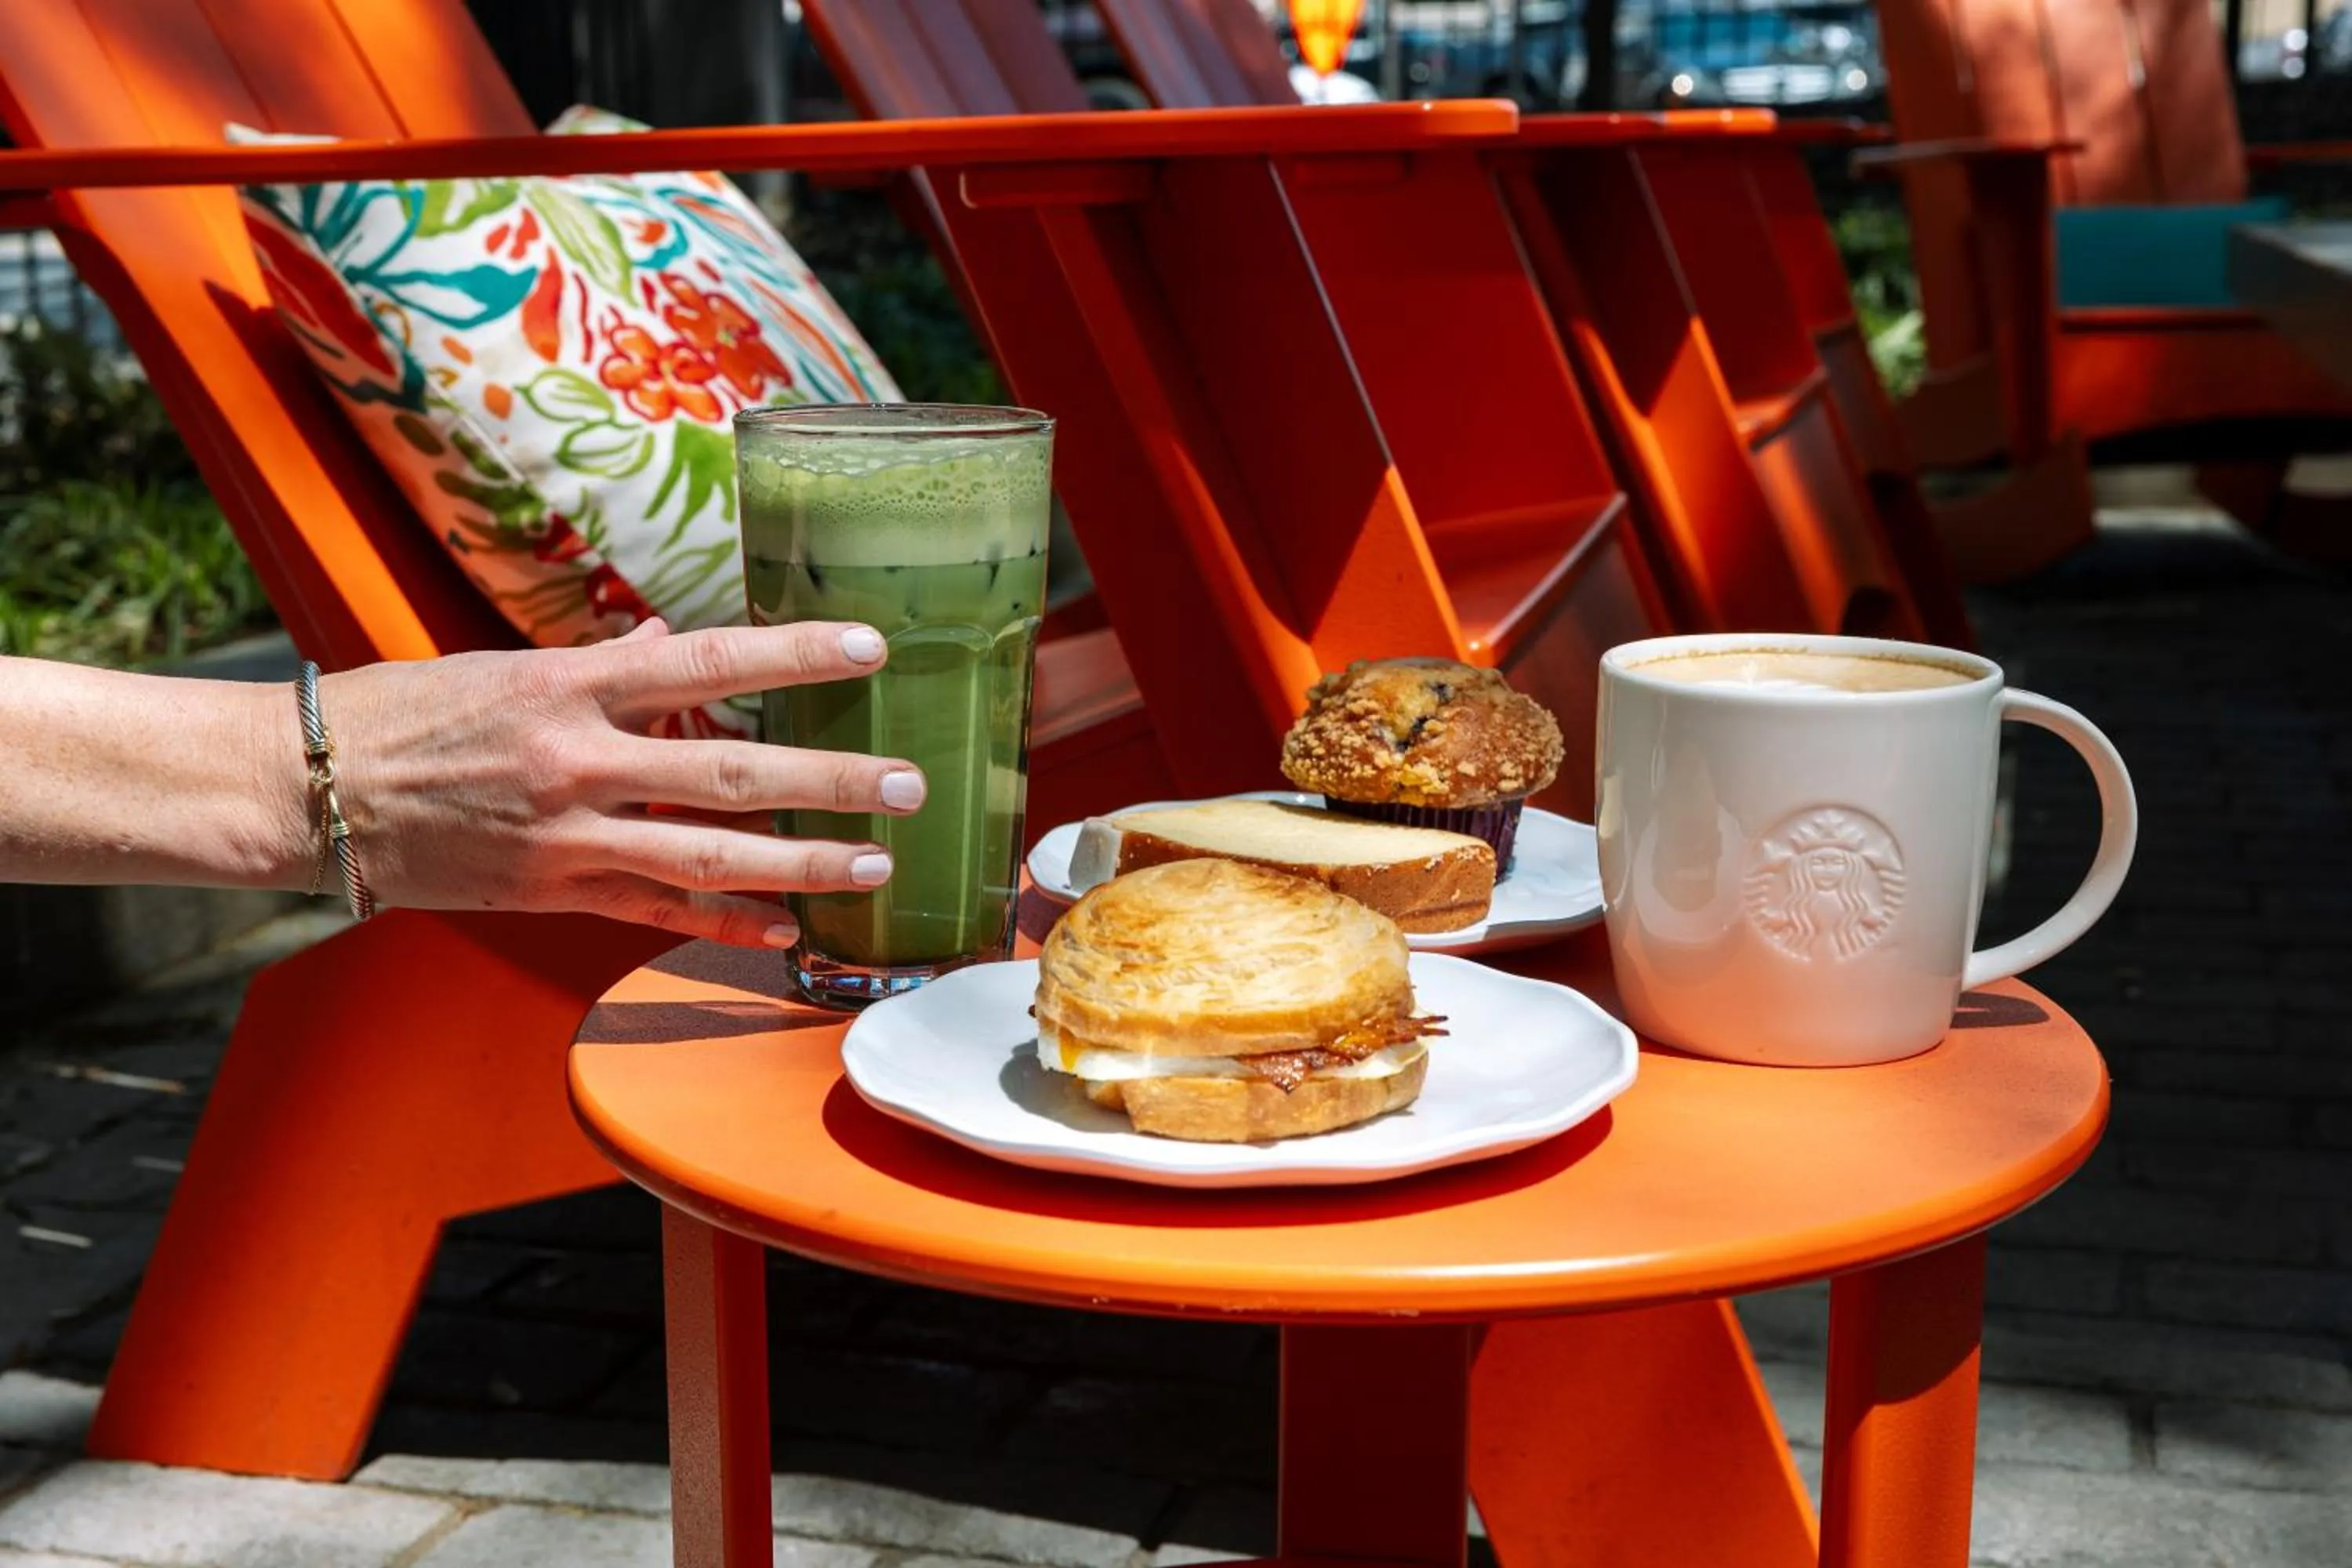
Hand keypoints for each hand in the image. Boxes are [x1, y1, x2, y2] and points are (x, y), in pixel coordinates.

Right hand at [310, 618, 920, 946]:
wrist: (310, 792)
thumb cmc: (407, 714)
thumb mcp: (505, 668)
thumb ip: (601, 666)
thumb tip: (669, 644)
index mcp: (570, 686)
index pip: (706, 660)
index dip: (793, 653)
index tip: (869, 649)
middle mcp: (579, 760)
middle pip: (732, 769)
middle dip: (829, 778)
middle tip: (908, 783)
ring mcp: (568, 835)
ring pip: (709, 855)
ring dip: (801, 864)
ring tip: (875, 863)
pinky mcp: (552, 894)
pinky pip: (656, 914)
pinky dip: (725, 927)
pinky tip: (787, 935)